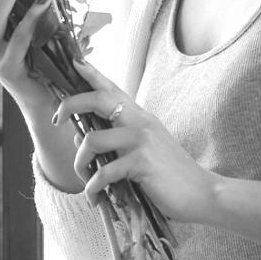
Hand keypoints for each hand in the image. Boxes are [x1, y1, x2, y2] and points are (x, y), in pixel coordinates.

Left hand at [55, 60, 218, 223]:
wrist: (203, 194)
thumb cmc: (171, 175)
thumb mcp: (147, 148)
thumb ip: (119, 139)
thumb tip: (82, 136)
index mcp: (140, 117)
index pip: (112, 88)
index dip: (91, 73)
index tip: (74, 62)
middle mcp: (140, 122)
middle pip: (97, 100)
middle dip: (70, 105)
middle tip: (57, 120)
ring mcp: (141, 141)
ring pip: (92, 140)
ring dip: (80, 163)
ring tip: (85, 180)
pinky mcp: (141, 163)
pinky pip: (103, 173)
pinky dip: (93, 187)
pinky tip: (95, 197)